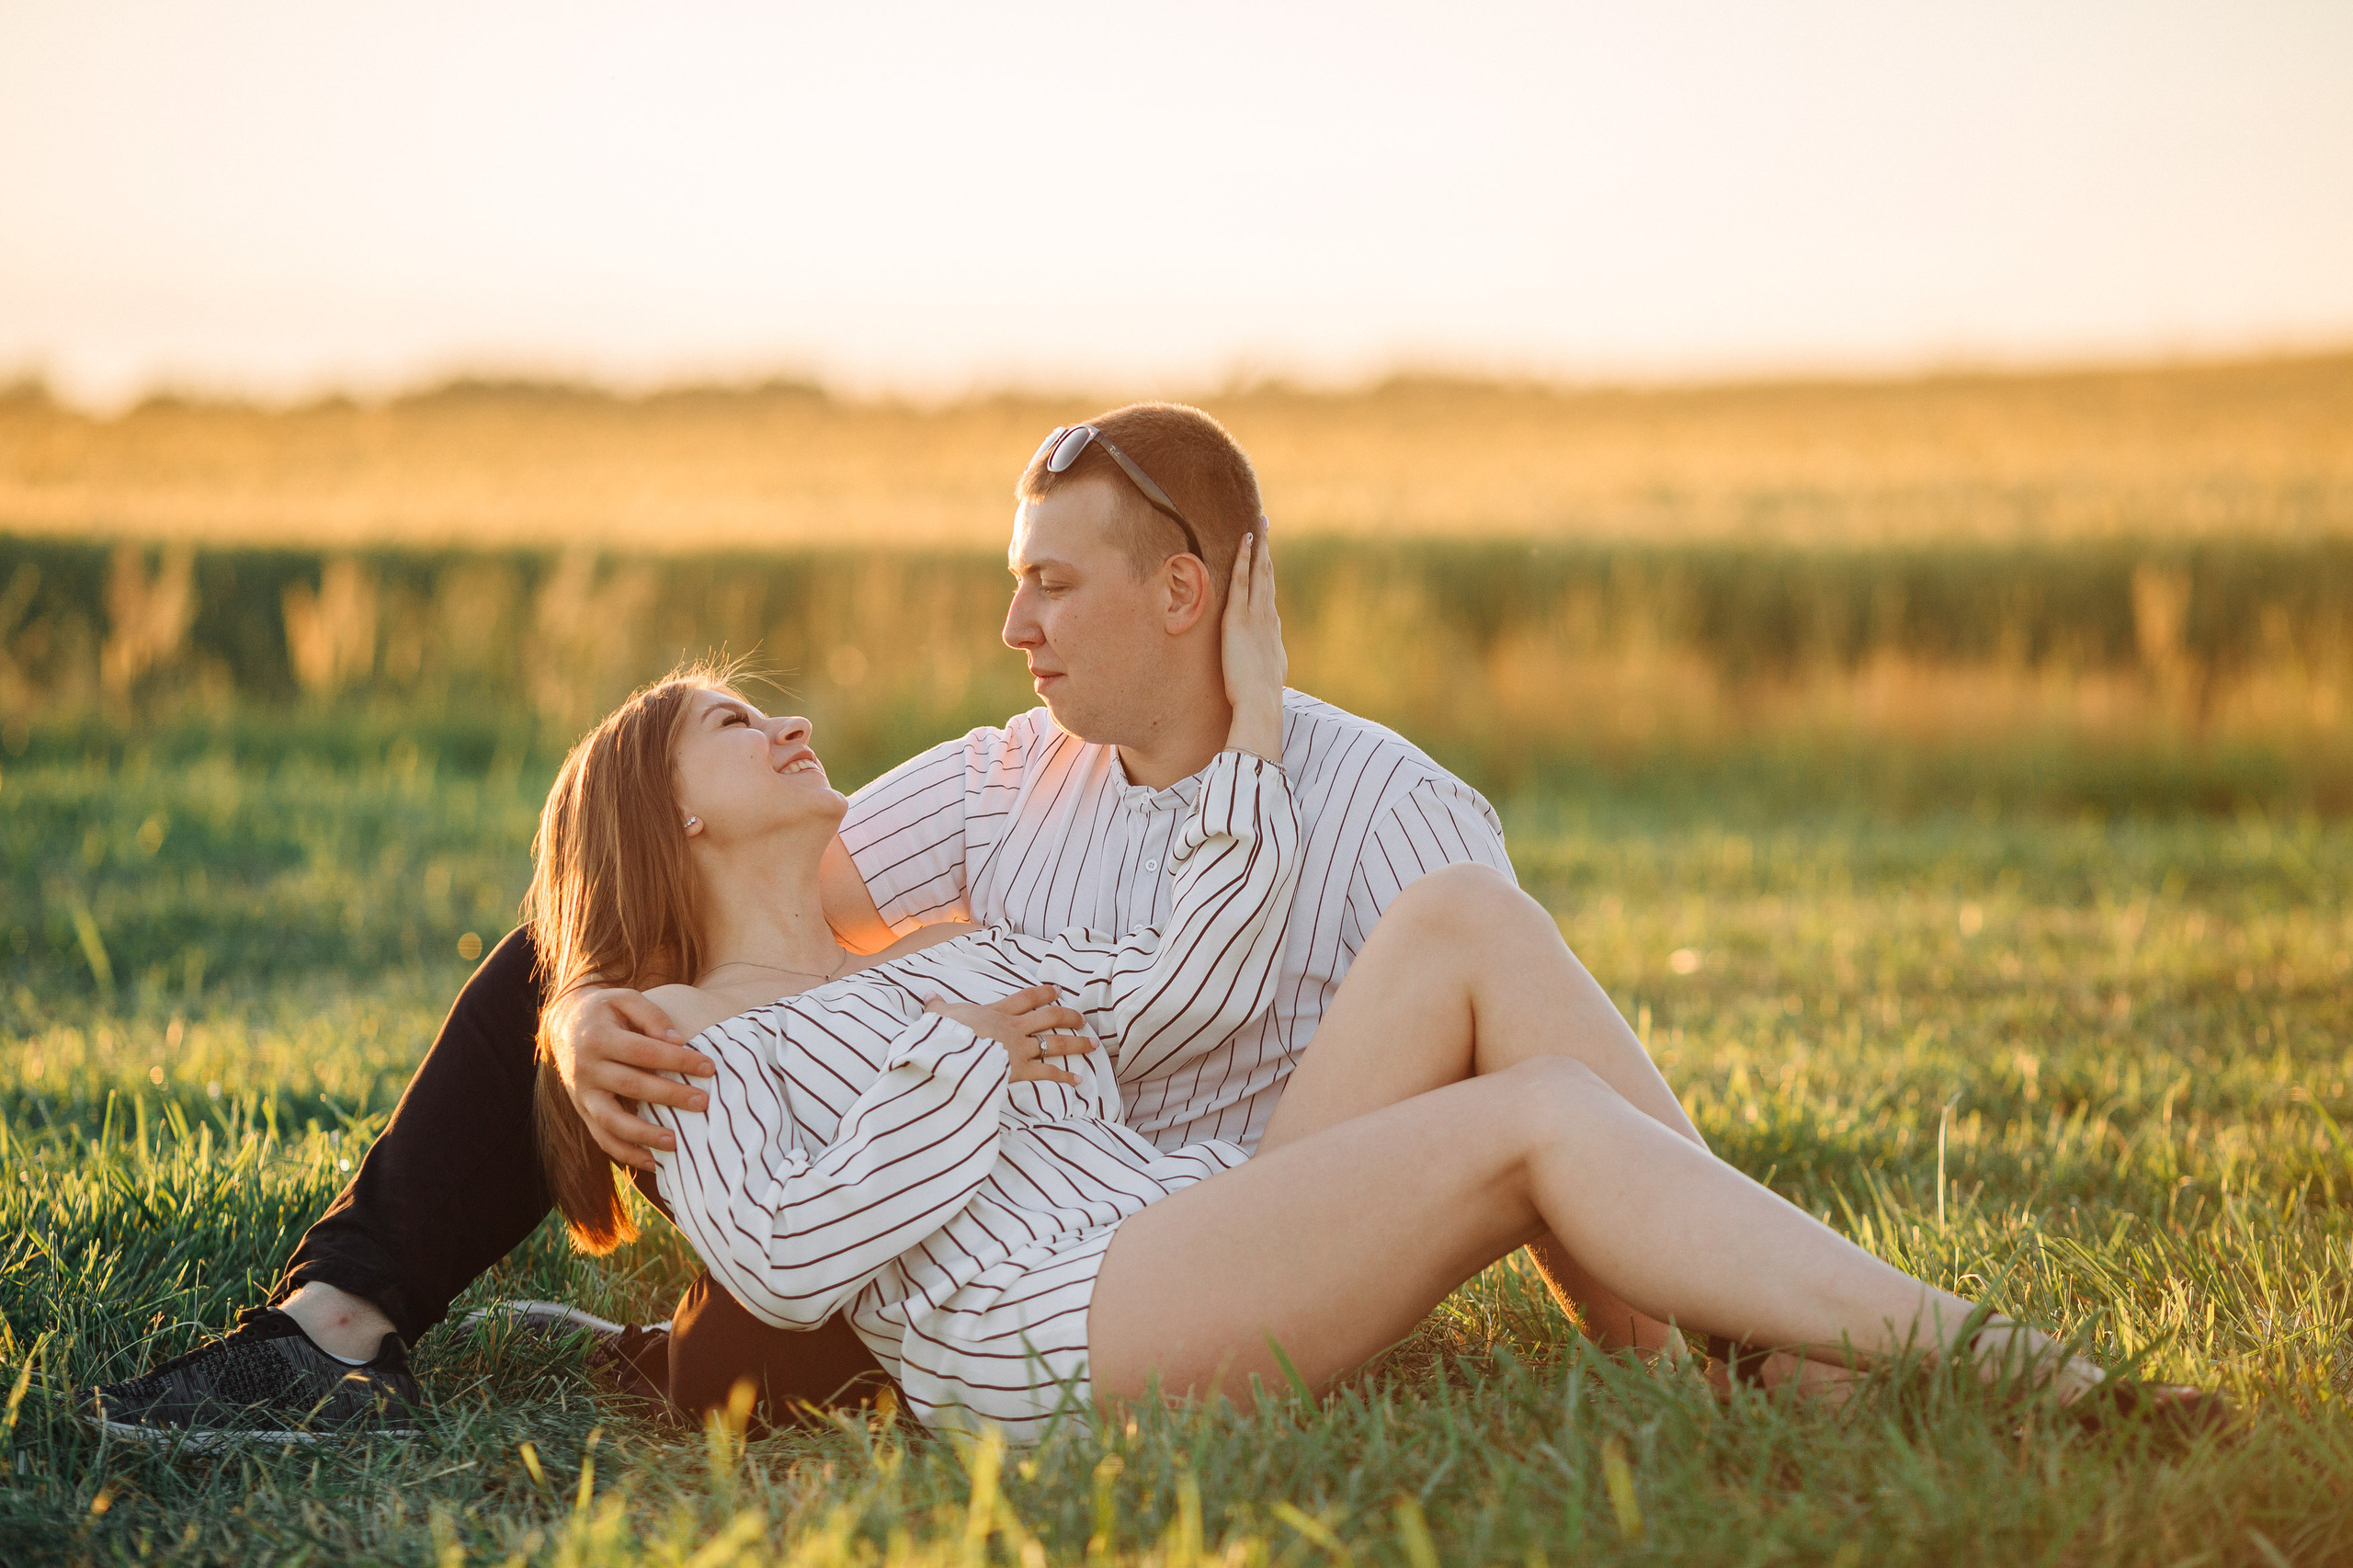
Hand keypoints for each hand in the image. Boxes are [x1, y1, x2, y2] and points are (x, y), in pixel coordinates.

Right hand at [550, 986, 715, 1170]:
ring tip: (676, 1143)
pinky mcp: (583, 1112)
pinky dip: (626, 1153)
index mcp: (599, 1037)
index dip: (677, 1060)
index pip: (643, 1052)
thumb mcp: (624, 999)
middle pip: (631, 1085)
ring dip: (644, 1134)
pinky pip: (602, 1138)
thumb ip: (651, 1015)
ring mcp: (582, 1094)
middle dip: (670, 1096)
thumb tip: (677, 1041)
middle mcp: (586, 1068)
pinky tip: (653, 1162)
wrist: (563, 1024)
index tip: (709, 1067)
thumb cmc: (605, 1011)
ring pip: (611, 1121)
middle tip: (703, 1102)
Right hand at [924, 984, 1096, 1085]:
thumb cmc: (945, 1034)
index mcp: (996, 1012)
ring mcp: (1019, 1048)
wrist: (951, 1053)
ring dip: (1076, 1043)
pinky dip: (1063, 1077)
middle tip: (1082, 1018)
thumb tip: (928, 995)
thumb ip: (937, 1006)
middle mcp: (1014, 1028)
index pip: (1026, 999)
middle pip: (1049, 1017)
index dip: (1043, 993)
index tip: (1057, 990)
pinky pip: (1047, 1073)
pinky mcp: (1020, 1069)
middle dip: (1068, 1016)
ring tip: (1093, 1044)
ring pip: (1055, 1043)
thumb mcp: (939, 1016)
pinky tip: (1078, 1081)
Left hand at [1220, 529, 1284, 762]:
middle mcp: (1268, 618)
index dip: (1268, 575)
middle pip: (1269, 577)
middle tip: (1266, 527)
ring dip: (1259, 546)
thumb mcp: (1265, 680)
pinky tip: (1245, 541)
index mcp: (1273, 632)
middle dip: (1267, 550)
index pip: (1269, 597)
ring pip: (1259, 573)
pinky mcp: (1240, 618)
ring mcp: (1256, 616)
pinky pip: (1242, 581)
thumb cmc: (1261, 699)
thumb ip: (1264, 666)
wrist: (1260, 702)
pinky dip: (1244, 559)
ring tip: (1259, 524)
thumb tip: (1264, 668)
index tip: (1267, 558)